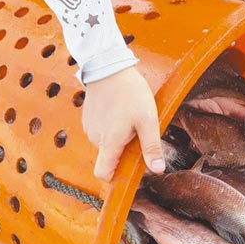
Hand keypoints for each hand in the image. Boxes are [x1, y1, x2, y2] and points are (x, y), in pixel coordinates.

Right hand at [82, 66, 164, 181]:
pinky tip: (119, 111)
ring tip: (128, 118)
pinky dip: (110, 127)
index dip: (114, 177)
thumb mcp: (148, 120)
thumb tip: (157, 169)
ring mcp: (89, 128)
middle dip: (124, 151)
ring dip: (117, 138)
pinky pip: (101, 132)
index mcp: (109, 142)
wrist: (108, 66)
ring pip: (105, 144)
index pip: (103, 173)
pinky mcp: (87, 118)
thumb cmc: (130, 92)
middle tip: (137, 131)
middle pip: (109, 157)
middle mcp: (95, 138)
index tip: (128, 171)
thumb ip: (151, 146)